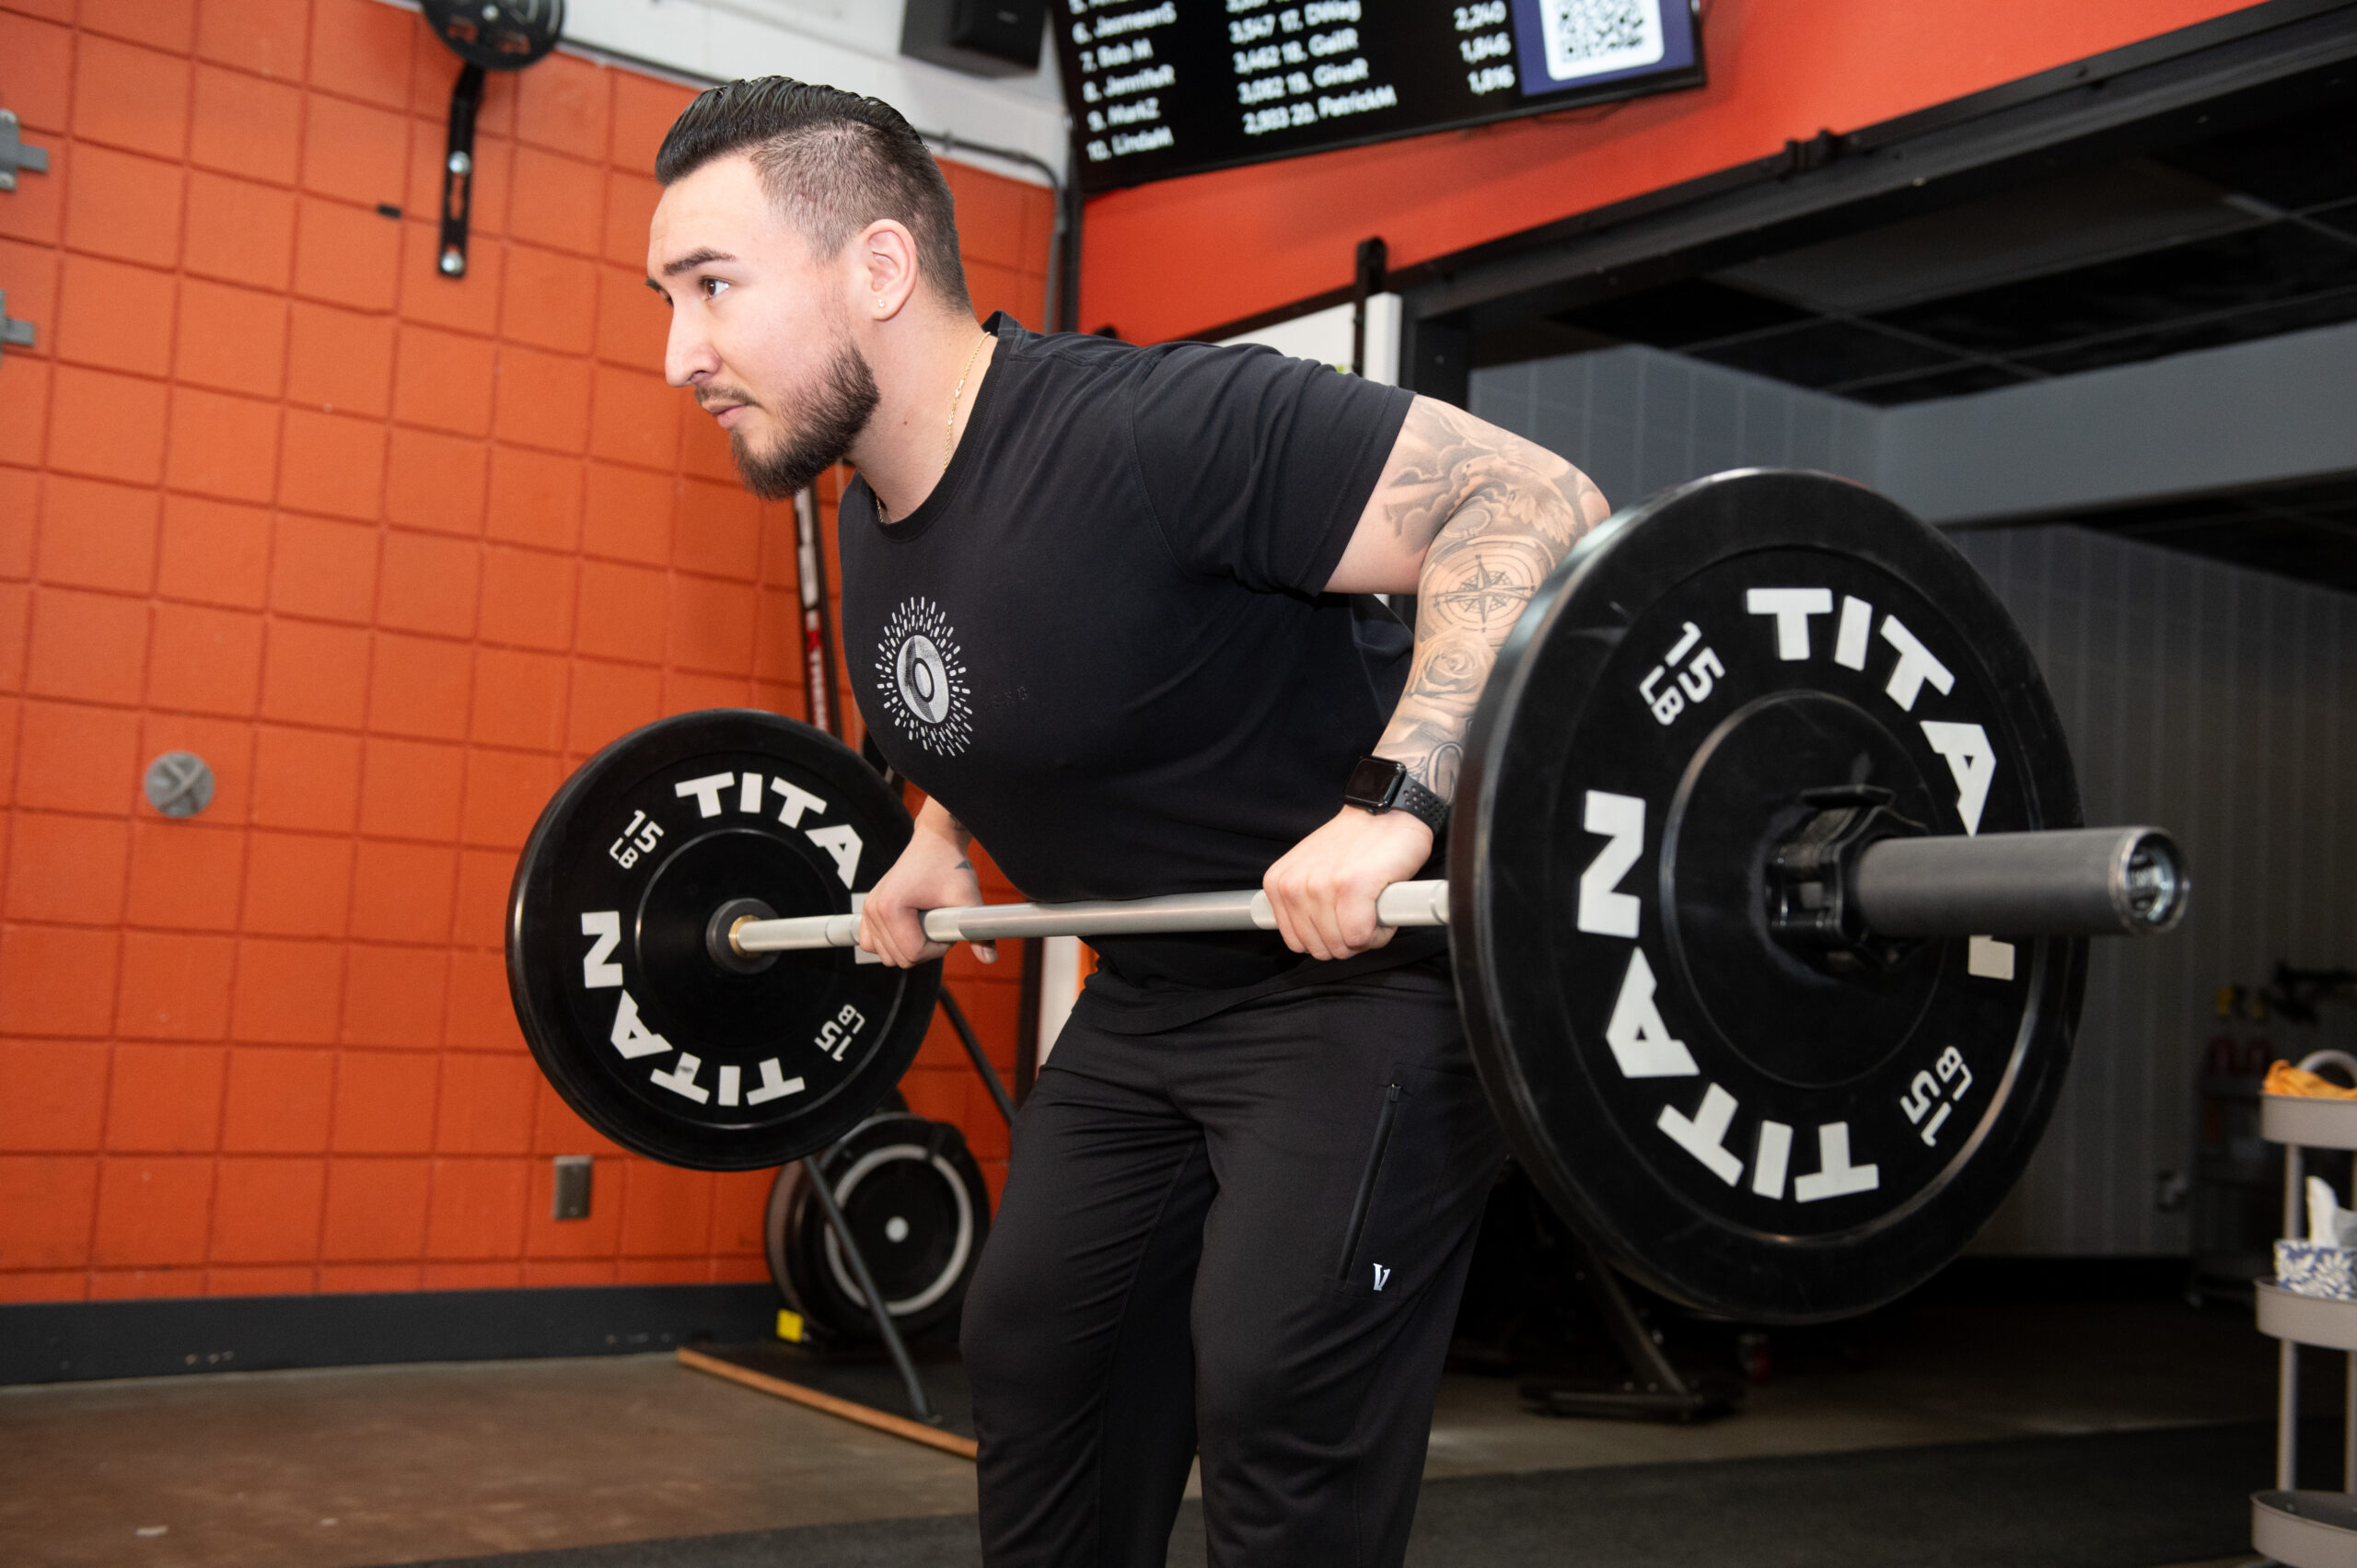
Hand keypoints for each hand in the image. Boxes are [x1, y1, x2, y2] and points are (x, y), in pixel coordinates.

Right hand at [858, 800, 995, 968]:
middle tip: (940, 923)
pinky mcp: (868, 910)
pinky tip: (909, 928)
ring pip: (887, 956)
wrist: (936, 842)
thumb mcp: (968, 899)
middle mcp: (873, 911)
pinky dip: (891, 944)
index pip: (914, 954)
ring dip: (910, 947)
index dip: (938, 948)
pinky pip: (872, 944)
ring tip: (927, 923)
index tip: (949, 927)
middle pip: (900, 959)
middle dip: (926, 948)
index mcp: (891, 909)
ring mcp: (868, 911)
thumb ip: (980, 932)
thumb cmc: (949, 866)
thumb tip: (990, 959)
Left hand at [1262, 806, 1434, 961]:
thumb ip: (1301, 902)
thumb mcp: (1311, 869)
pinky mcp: (1351, 887)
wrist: (1387, 811)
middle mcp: (1293, 885)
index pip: (1297, 942)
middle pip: (1321, 949)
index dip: (1328, 937)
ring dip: (1367, 934)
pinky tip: (1382, 905)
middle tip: (1363, 910)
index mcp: (1278, 883)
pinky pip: (1361, 937)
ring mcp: (1320, 886)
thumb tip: (1309, 939)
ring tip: (1373, 904)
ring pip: (1343, 946)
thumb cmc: (1356, 844)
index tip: (1344, 915)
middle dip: (1348, 939)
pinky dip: (1380, 931)